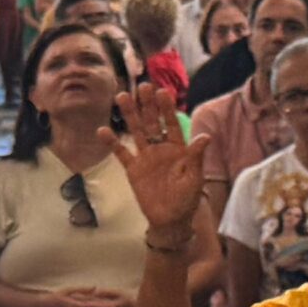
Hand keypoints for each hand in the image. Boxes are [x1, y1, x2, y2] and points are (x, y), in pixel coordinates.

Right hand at [102, 82, 209, 236]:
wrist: (170, 220)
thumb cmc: (187, 199)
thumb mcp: (194, 178)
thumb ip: (196, 157)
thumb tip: (205, 136)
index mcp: (177, 148)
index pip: (171, 124)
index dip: (167, 109)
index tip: (162, 92)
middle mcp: (160, 148)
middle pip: (152, 122)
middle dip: (147, 105)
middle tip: (142, 86)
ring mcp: (145, 157)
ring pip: (136, 131)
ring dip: (130, 114)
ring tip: (121, 96)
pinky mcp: (133, 169)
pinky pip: (121, 153)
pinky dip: (112, 142)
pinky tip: (102, 130)